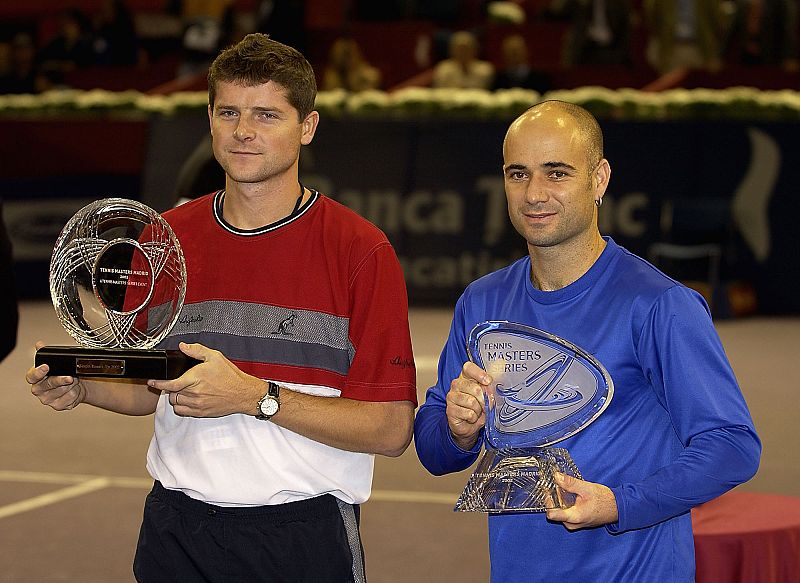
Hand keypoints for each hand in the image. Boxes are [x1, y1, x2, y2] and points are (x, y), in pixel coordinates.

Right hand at [25, 341, 85, 409]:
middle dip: (61, 379)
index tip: (46, 366)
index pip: (32, 376)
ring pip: (62, 390)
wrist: (80, 385)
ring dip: (72, 384)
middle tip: (70, 377)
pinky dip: (76, 392)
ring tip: (74, 380)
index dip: (38, 372)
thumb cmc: (65, 373)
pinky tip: (75, 389)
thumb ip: (48, 354)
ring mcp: (48, 399)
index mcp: (35, 378)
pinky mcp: (58, 406)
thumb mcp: (58, 363)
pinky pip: (69, 397)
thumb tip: (39, 345)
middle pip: (49, 384)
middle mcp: (39, 390)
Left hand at [147, 342, 261, 417]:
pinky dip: (180, 406)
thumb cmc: (231, 376)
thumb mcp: (215, 357)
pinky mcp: (201, 412)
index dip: (158, 383)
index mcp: (196, 378)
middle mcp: (195, 393)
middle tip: (177, 382)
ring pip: (175, 403)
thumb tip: (183, 346)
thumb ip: (197, 350)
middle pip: (172, 393)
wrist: (243, 393)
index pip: (171, 384)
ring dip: (176, 397)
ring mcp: (197, 404)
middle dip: (171, 387)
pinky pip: (182, 411)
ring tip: (183, 390)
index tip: (152, 381)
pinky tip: (187, 399)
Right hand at [445, 362, 492, 449]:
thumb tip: (490, 391)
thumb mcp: (485, 396)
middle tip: (485, 404)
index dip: (479, 373)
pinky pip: (469, 413)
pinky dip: (474, 418)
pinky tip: (471, 418)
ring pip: (471, 402)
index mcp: (465, 377)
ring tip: (477, 412)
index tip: (488, 381)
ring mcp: (451, 397)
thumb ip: (487, 390)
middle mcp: (456, 384)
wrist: (468, 424)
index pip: (468, 368)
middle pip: (474, 387)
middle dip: (484, 399)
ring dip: (478, 410)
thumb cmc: (478, 407)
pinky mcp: (450, 410)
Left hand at [545, 472, 618, 529]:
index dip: (547, 501)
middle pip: (555, 512)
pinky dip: (565, 503)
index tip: (547, 489)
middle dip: (553, 498)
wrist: (618, 508)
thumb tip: (556, 476)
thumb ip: (570, 483)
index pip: (552, 514)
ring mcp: (576, 524)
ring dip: (560, 500)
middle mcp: (573, 524)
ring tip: (561, 487)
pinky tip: (568, 494)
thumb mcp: (586, 488)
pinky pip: (567, 513)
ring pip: (561, 512)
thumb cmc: (604, 500)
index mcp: (574, 517)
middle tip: (554, 485)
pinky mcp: (578, 521)